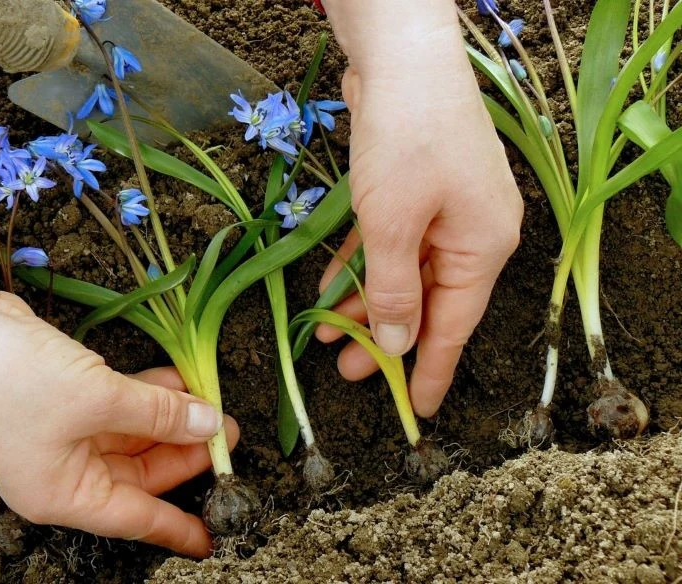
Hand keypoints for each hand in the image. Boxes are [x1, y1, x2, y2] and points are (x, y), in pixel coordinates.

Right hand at [0, 199, 235, 557]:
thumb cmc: (19, 380)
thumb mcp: (100, 401)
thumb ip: (159, 415)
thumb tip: (208, 425)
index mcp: (63, 494)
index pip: (133, 517)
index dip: (176, 526)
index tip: (210, 535)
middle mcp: (62, 470)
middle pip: (137, 472)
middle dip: (183, 452)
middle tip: (225, 435)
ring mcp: (63, 433)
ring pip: (131, 435)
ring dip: (170, 418)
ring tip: (212, 404)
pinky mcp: (66, 399)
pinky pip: (119, 406)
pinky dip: (148, 395)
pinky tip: (179, 379)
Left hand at [319, 0, 523, 416]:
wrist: (401, 55)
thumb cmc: (404, 139)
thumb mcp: (392, 224)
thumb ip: (394, 290)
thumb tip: (397, 343)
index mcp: (482, 246)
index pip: (456, 326)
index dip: (432, 370)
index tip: (415, 410)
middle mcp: (471, 232)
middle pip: (427, 301)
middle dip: (385, 337)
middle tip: (348, 372)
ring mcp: (444, 210)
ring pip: (403, 274)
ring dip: (366, 302)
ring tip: (327, 335)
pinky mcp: (416, 191)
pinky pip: (390, 244)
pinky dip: (363, 265)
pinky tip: (330, 288)